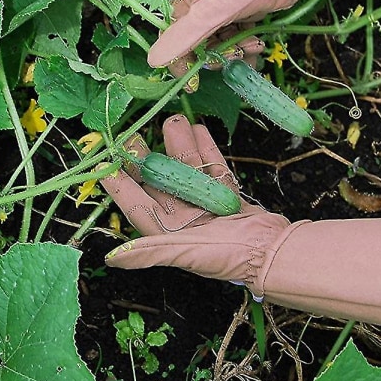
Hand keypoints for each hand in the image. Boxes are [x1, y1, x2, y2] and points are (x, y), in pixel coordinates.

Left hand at [99, 114, 291, 295]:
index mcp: (168, 233)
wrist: (273, 251)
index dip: (120, 185)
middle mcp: (183, 218)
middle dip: (148, 158)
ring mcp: (206, 203)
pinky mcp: (227, 194)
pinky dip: (206, 149)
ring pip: (188, 169)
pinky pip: (212, 168)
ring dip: (180, 146)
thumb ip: (151, 252)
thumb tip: (111, 259)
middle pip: (161, 182)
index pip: (137, 204)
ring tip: (174, 121)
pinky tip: (199, 129)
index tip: (106, 162)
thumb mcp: (187, 253)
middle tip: (135, 134)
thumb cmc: (229, 256)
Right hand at [147, 0, 322, 80]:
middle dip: (217, 55)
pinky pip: (238, 40)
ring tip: (253, 46)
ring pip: (221, 45)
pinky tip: (257, 45)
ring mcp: (223, 11)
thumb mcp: (211, 11)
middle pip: (199, 46)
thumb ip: (183, 37)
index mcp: (187, 1)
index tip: (192, 81)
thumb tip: (153, 60)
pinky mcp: (242, 15)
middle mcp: (202, 7)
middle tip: (235, 55)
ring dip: (236, 52)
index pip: (173, 39)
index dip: (181, 61)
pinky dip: (246, 47)